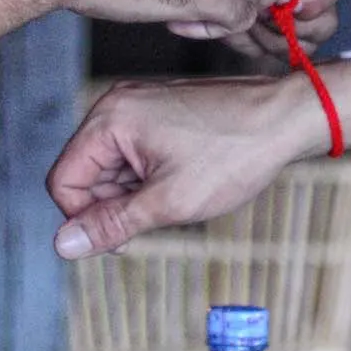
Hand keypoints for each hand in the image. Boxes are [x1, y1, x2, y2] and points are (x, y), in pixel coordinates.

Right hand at [48, 76, 321, 257]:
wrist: (287, 118)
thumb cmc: (235, 154)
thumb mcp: (169, 202)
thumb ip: (112, 224)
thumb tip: (63, 245)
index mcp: (110, 120)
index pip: (63, 181)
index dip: (84, 218)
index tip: (123, 236)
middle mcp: (117, 106)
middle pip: (86, 175)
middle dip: (116, 205)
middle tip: (162, 213)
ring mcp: (138, 107)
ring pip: (113, 170)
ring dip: (136, 194)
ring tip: (180, 194)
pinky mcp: (158, 113)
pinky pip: (134, 156)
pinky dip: (151, 179)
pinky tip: (185, 182)